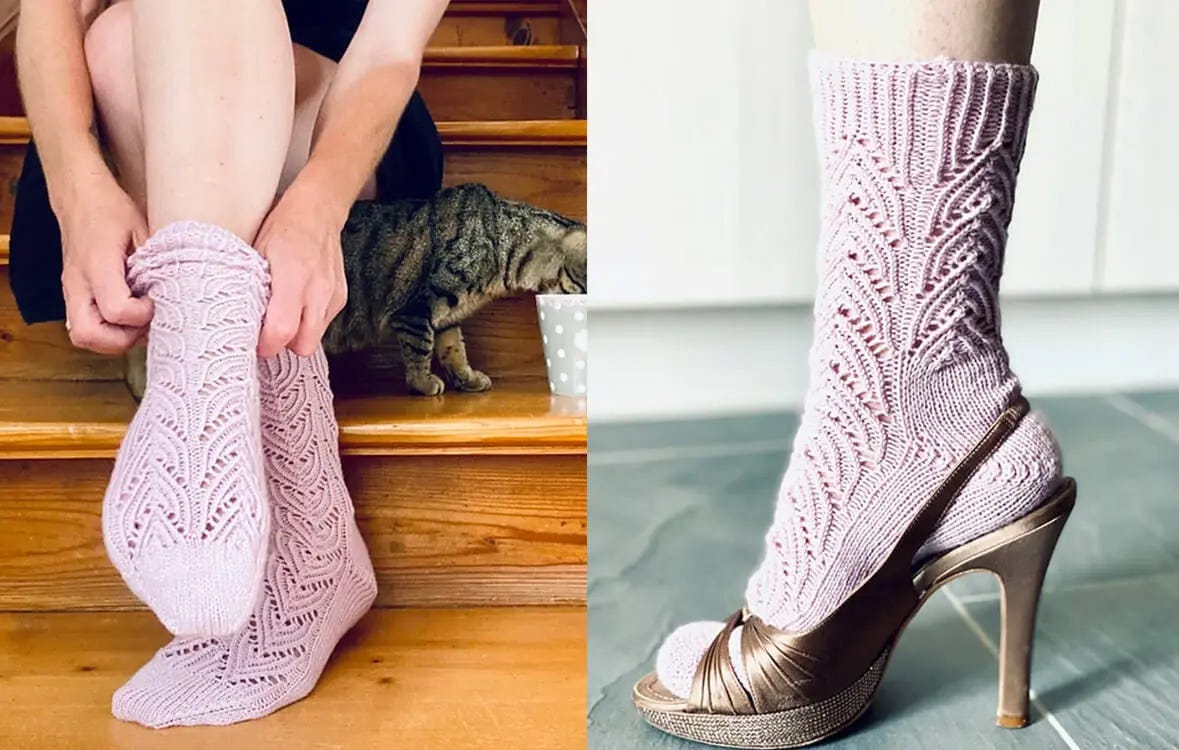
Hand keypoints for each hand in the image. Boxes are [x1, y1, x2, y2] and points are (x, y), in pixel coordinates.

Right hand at [58, 175, 151, 353]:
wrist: (78, 196)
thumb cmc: (111, 210)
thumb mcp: (143, 229)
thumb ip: (156, 263)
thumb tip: (176, 292)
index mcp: (97, 265)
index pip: (116, 310)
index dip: (142, 315)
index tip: (156, 301)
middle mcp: (78, 283)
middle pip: (87, 336)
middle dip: (121, 340)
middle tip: (145, 324)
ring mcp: (72, 291)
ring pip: (82, 337)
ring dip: (113, 340)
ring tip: (138, 323)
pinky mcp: (73, 294)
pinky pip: (83, 327)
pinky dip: (106, 332)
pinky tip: (127, 318)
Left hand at [255, 182, 347, 357]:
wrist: (318, 211)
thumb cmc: (283, 228)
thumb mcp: (256, 253)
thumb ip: (252, 288)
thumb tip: (241, 319)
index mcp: (292, 278)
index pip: (282, 331)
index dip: (266, 345)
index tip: (255, 343)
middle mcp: (318, 290)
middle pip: (304, 345)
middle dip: (285, 346)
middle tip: (268, 334)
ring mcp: (333, 295)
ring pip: (315, 338)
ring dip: (298, 334)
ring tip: (283, 316)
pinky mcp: (341, 297)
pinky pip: (323, 324)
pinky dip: (309, 321)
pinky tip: (299, 304)